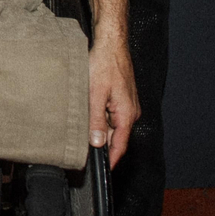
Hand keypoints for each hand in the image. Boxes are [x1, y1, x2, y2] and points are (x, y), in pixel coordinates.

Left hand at [87, 27, 138, 167]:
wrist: (111, 43)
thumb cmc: (105, 63)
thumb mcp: (96, 94)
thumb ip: (96, 120)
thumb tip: (98, 142)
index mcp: (127, 114)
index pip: (120, 146)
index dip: (110, 160)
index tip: (101, 172)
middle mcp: (130, 112)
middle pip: (116, 137)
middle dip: (102, 147)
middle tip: (85, 155)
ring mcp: (127, 104)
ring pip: (113, 125)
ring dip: (100, 131)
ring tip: (84, 137)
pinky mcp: (121, 97)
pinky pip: (112, 115)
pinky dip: (101, 119)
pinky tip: (90, 117)